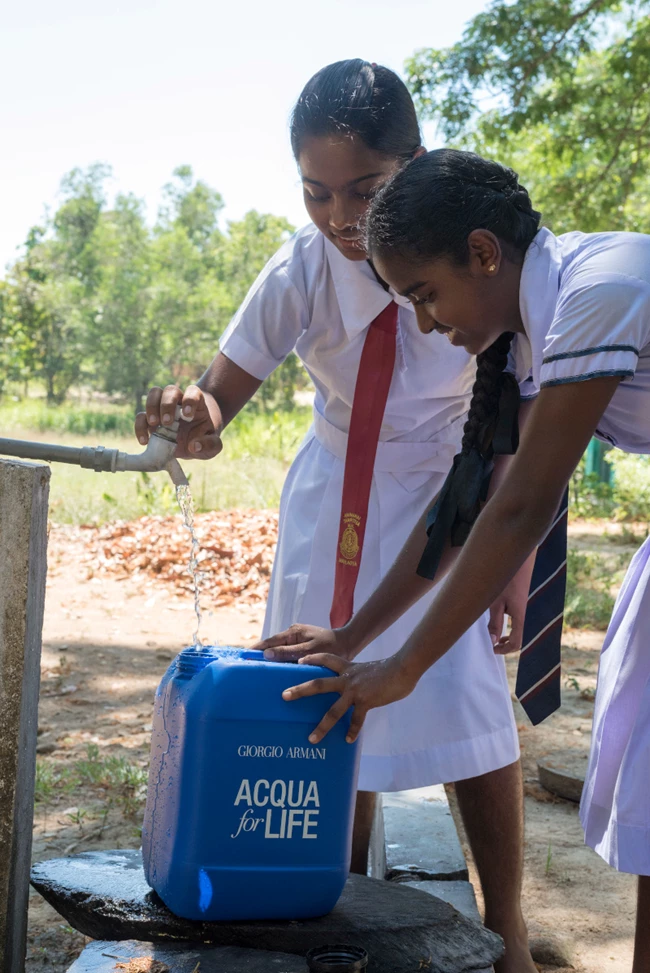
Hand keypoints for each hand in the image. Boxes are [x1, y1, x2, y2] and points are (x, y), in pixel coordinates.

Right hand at [134, 385, 223, 459]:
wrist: (195, 441)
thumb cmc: (205, 438)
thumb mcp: (214, 445)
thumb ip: (210, 445)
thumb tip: (194, 446)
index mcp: (196, 403)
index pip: (192, 392)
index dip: (189, 400)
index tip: (188, 416)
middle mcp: (179, 401)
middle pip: (170, 390)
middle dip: (167, 404)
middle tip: (167, 422)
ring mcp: (163, 408)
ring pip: (154, 394)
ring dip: (151, 407)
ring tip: (154, 424)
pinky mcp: (151, 420)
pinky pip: (141, 417)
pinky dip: (140, 426)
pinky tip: (145, 441)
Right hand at [254, 624, 356, 662]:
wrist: (348, 644)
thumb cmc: (331, 646)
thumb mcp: (309, 651)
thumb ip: (288, 652)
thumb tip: (267, 654)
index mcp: (292, 632)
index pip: (269, 641)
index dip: (256, 649)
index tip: (243, 656)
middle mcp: (292, 634)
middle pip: (272, 646)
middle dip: (260, 654)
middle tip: (247, 666)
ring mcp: (297, 640)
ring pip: (279, 650)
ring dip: (270, 659)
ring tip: (257, 670)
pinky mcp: (301, 647)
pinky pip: (286, 654)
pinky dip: (280, 661)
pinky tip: (275, 671)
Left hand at [282, 654, 417, 743]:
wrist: (402, 668)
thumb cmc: (390, 669)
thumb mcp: (370, 669)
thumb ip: (361, 677)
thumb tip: (362, 685)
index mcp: (348, 667)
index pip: (326, 659)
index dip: (313, 659)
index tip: (300, 661)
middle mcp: (347, 678)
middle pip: (318, 684)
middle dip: (300, 690)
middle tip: (284, 696)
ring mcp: (355, 691)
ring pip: (333, 710)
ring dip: (322, 726)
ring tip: (312, 739)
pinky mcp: (366, 701)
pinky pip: (356, 720)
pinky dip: (352, 731)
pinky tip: (348, 740)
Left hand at [488, 549, 535, 654]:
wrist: (520, 556)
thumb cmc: (507, 577)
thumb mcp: (495, 601)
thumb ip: (494, 623)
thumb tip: (493, 641)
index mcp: (523, 617)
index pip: (516, 643)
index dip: (503, 649)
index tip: (492, 648)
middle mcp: (531, 615)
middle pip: (522, 638)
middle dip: (507, 643)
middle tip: (494, 643)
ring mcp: (533, 608)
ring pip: (523, 628)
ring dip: (511, 633)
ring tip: (497, 632)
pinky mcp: (531, 601)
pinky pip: (525, 618)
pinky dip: (515, 623)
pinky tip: (505, 616)